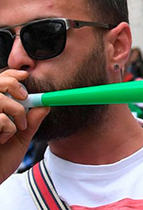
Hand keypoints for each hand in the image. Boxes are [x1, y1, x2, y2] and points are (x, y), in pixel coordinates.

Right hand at [0, 69, 48, 183]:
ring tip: (16, 129)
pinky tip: (1, 140)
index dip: (11, 75)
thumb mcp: (21, 138)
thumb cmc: (1, 160)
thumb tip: (46, 104)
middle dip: (13, 84)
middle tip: (24, 98)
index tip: (25, 75)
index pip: (0, 81)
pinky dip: (8, 130)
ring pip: (1, 99)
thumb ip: (32, 121)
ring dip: (17, 113)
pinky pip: (1, 119)